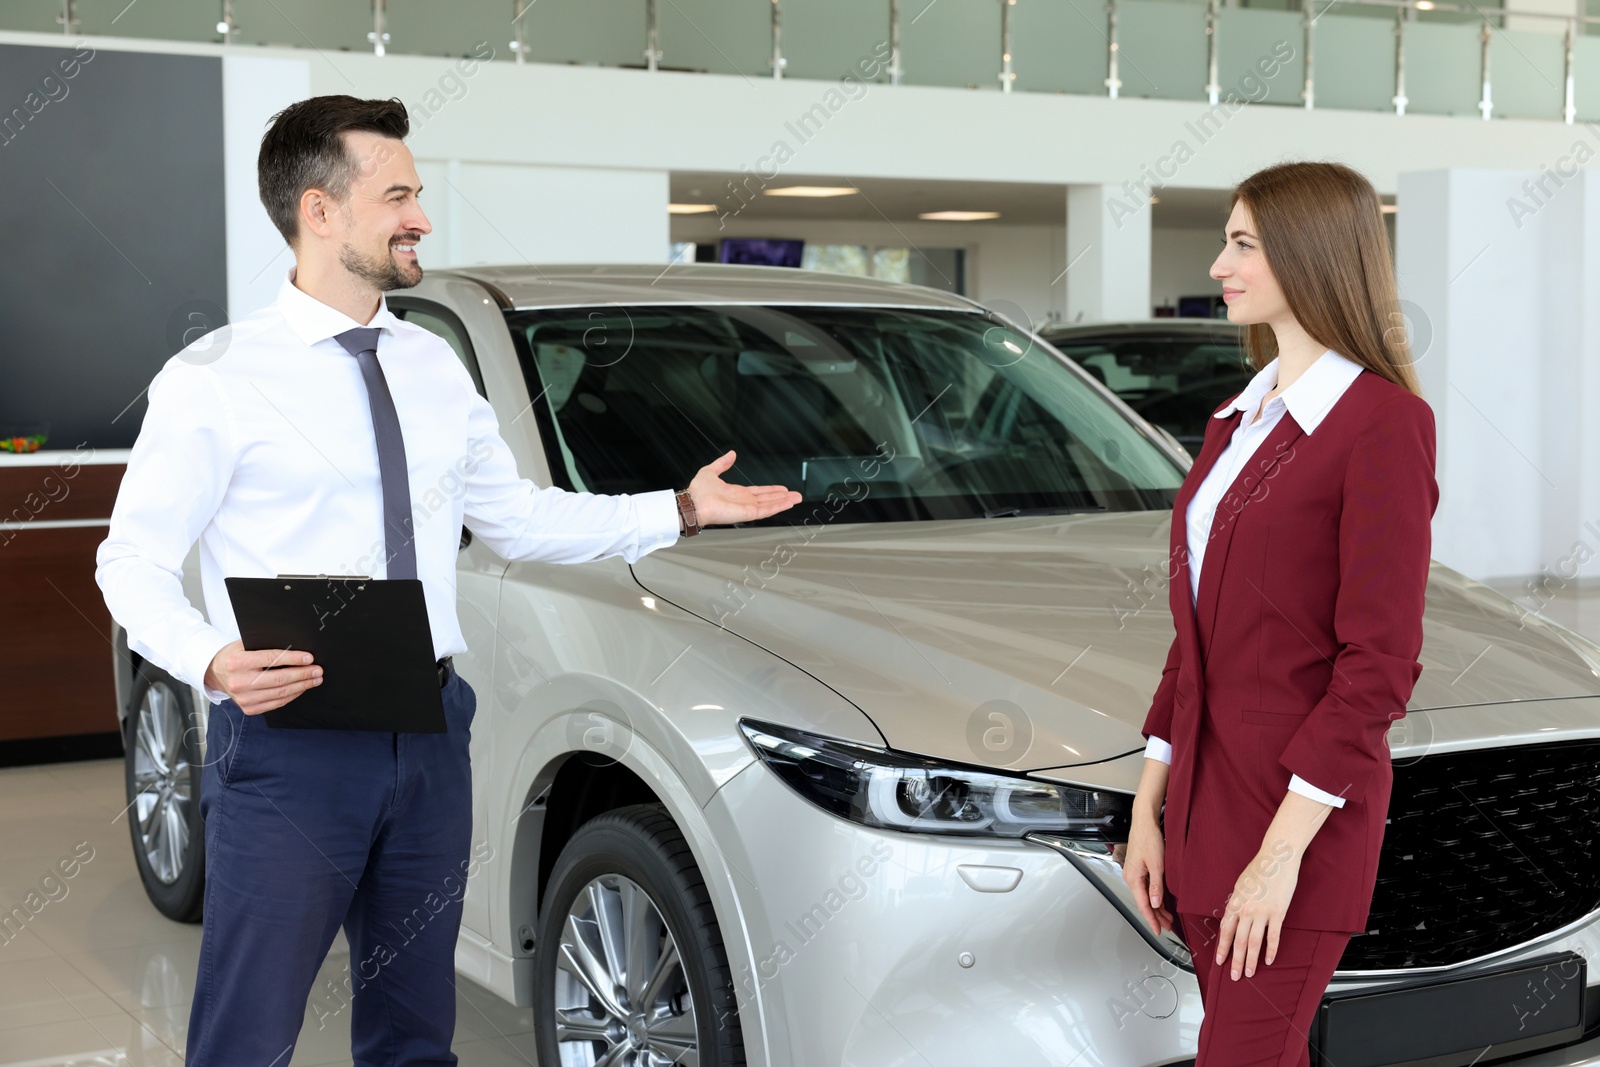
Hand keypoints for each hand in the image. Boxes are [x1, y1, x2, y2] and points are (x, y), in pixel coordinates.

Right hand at [205, 640, 322, 715]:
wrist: (215, 673)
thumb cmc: (234, 656)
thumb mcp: (244, 645)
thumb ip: (265, 647)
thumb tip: (295, 648)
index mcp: (237, 662)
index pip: (272, 659)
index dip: (293, 659)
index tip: (309, 658)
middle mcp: (239, 682)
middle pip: (279, 679)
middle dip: (303, 674)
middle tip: (317, 670)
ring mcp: (243, 698)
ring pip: (280, 693)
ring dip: (302, 686)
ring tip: (314, 679)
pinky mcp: (249, 708)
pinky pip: (276, 703)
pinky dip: (292, 695)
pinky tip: (301, 688)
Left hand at [687, 450, 801, 526]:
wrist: (694, 502)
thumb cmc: (697, 492)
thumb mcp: (711, 471)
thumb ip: (722, 463)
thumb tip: (731, 454)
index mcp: (736, 493)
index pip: (758, 492)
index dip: (771, 490)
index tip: (782, 489)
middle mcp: (743, 501)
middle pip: (768, 499)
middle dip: (782, 497)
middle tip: (795, 495)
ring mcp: (747, 508)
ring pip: (770, 505)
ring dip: (784, 501)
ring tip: (797, 498)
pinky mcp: (748, 513)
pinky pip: (766, 510)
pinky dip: (778, 506)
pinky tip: (788, 503)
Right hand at [1121, 810, 1173, 936]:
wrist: (1145, 821)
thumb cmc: (1149, 838)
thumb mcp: (1157, 865)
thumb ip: (1156, 886)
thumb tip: (1155, 904)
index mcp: (1133, 878)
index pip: (1143, 905)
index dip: (1151, 920)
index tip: (1158, 930)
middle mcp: (1131, 877)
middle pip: (1144, 902)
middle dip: (1156, 915)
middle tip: (1168, 926)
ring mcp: (1134, 873)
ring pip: (1145, 895)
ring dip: (1156, 906)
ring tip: (1167, 917)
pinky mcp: (1138, 868)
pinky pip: (1146, 887)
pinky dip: (1154, 896)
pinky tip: (1162, 901)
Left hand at [1215, 841, 1299, 978]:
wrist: (1277, 859)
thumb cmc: (1259, 870)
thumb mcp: (1240, 886)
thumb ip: (1237, 903)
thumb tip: (1234, 919)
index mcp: (1235, 903)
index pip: (1225, 931)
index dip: (1222, 947)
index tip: (1219, 961)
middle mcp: (1246, 909)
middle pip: (1239, 941)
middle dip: (1236, 960)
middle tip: (1234, 975)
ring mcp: (1262, 912)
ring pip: (1254, 942)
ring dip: (1251, 960)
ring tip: (1250, 973)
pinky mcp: (1278, 913)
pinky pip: (1273, 936)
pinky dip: (1271, 950)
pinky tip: (1268, 960)